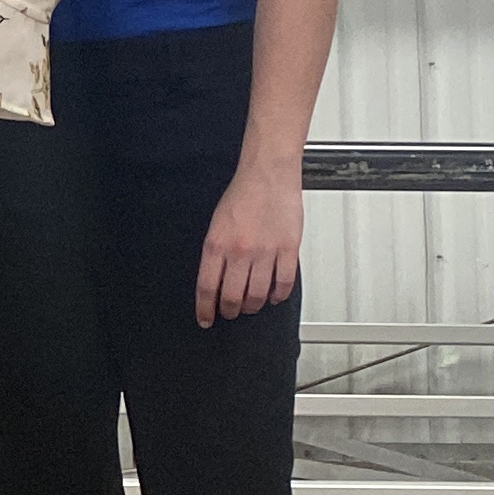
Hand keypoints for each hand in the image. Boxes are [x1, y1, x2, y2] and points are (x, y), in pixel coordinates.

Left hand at [197, 168, 303, 326]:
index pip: (207, 288)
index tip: (206, 319)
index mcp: (216, 245)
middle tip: (230, 313)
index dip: (205, 309)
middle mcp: (239, 251)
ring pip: (257, 295)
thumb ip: (216, 253)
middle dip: (230, 311)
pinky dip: (278, 296)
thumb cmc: (242, 196)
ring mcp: (265, 252)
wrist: (267, 174)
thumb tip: (215, 280)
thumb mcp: (216, 224)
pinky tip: (273, 296)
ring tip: (250, 305)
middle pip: (233, 297)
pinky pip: (283, 283)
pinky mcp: (288, 249)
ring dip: (252, 306)